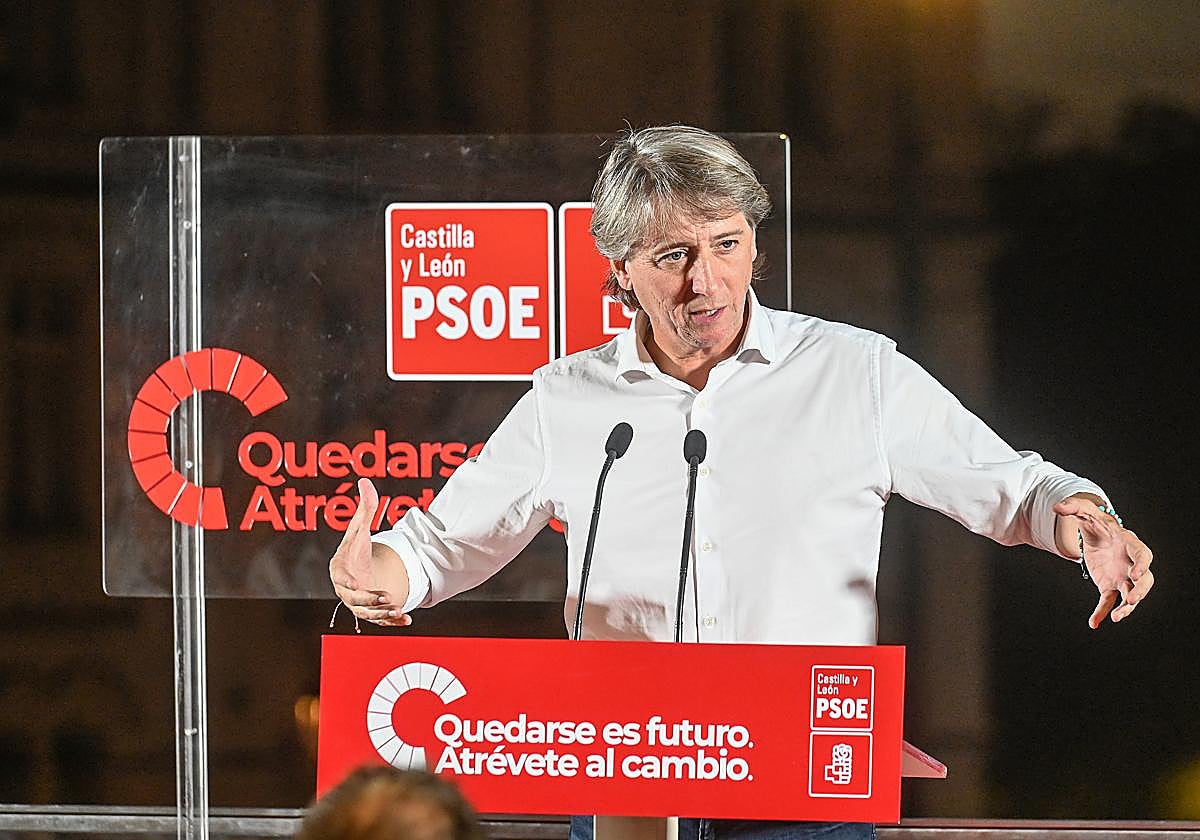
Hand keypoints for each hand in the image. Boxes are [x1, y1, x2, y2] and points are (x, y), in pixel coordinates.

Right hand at [329, 478, 411, 626]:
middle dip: (369, 599)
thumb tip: (365, 481)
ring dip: (382, 614)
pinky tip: (407, 620)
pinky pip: (381, 621)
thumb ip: (365, 508)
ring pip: (369, 613)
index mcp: (341, 570)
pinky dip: (393, 622)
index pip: (340, 577)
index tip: (356, 584)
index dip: (347, 581)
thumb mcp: (360, 529)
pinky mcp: (372, 613)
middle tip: (386, 597)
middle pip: (355, 599)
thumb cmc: (356, 551)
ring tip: (398, 610)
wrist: (359, 573)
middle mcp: (348, 590)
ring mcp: (359, 604)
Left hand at [1054, 495, 1153, 628]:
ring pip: (1130, 595)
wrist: (1097, 534)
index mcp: (1130, 543)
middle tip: (1132, 599)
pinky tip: (1094, 623)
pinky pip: (1108, 602)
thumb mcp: (1086, 512)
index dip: (1143, 564)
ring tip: (1117, 618)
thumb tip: (1057, 506)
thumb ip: (1074, 507)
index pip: (1143, 554)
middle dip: (1140, 590)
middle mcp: (1131, 563)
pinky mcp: (1110, 586)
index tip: (1136, 573)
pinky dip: (1102, 613)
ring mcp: (1122, 577)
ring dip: (1126, 608)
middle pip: (1144, 580)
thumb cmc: (1097, 522)